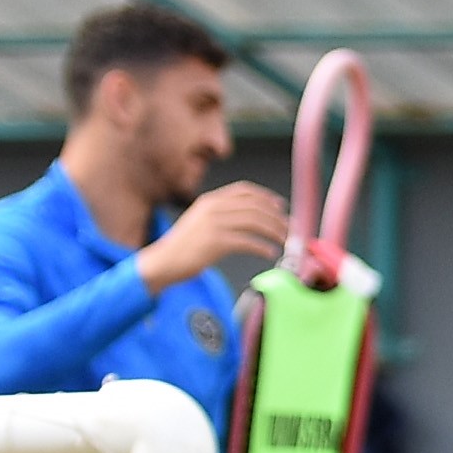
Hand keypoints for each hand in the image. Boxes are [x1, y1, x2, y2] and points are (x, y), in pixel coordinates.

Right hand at [136, 180, 288, 290]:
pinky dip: (263, 247)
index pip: (245, 190)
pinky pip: (248, 242)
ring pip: (255, 223)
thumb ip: (222, 215)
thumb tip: (252, 218)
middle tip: (289, 229)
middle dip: (277, 217)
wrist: (163, 261)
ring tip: (284, 242)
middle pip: (255, 207)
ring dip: (274, 232)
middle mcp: (213, 207)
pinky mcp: (216, 242)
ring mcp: (214, 224)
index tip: (281, 206)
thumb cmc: (184, 246)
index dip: (266, 197)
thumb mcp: (201, 221)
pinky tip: (270, 254)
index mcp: (210, 200)